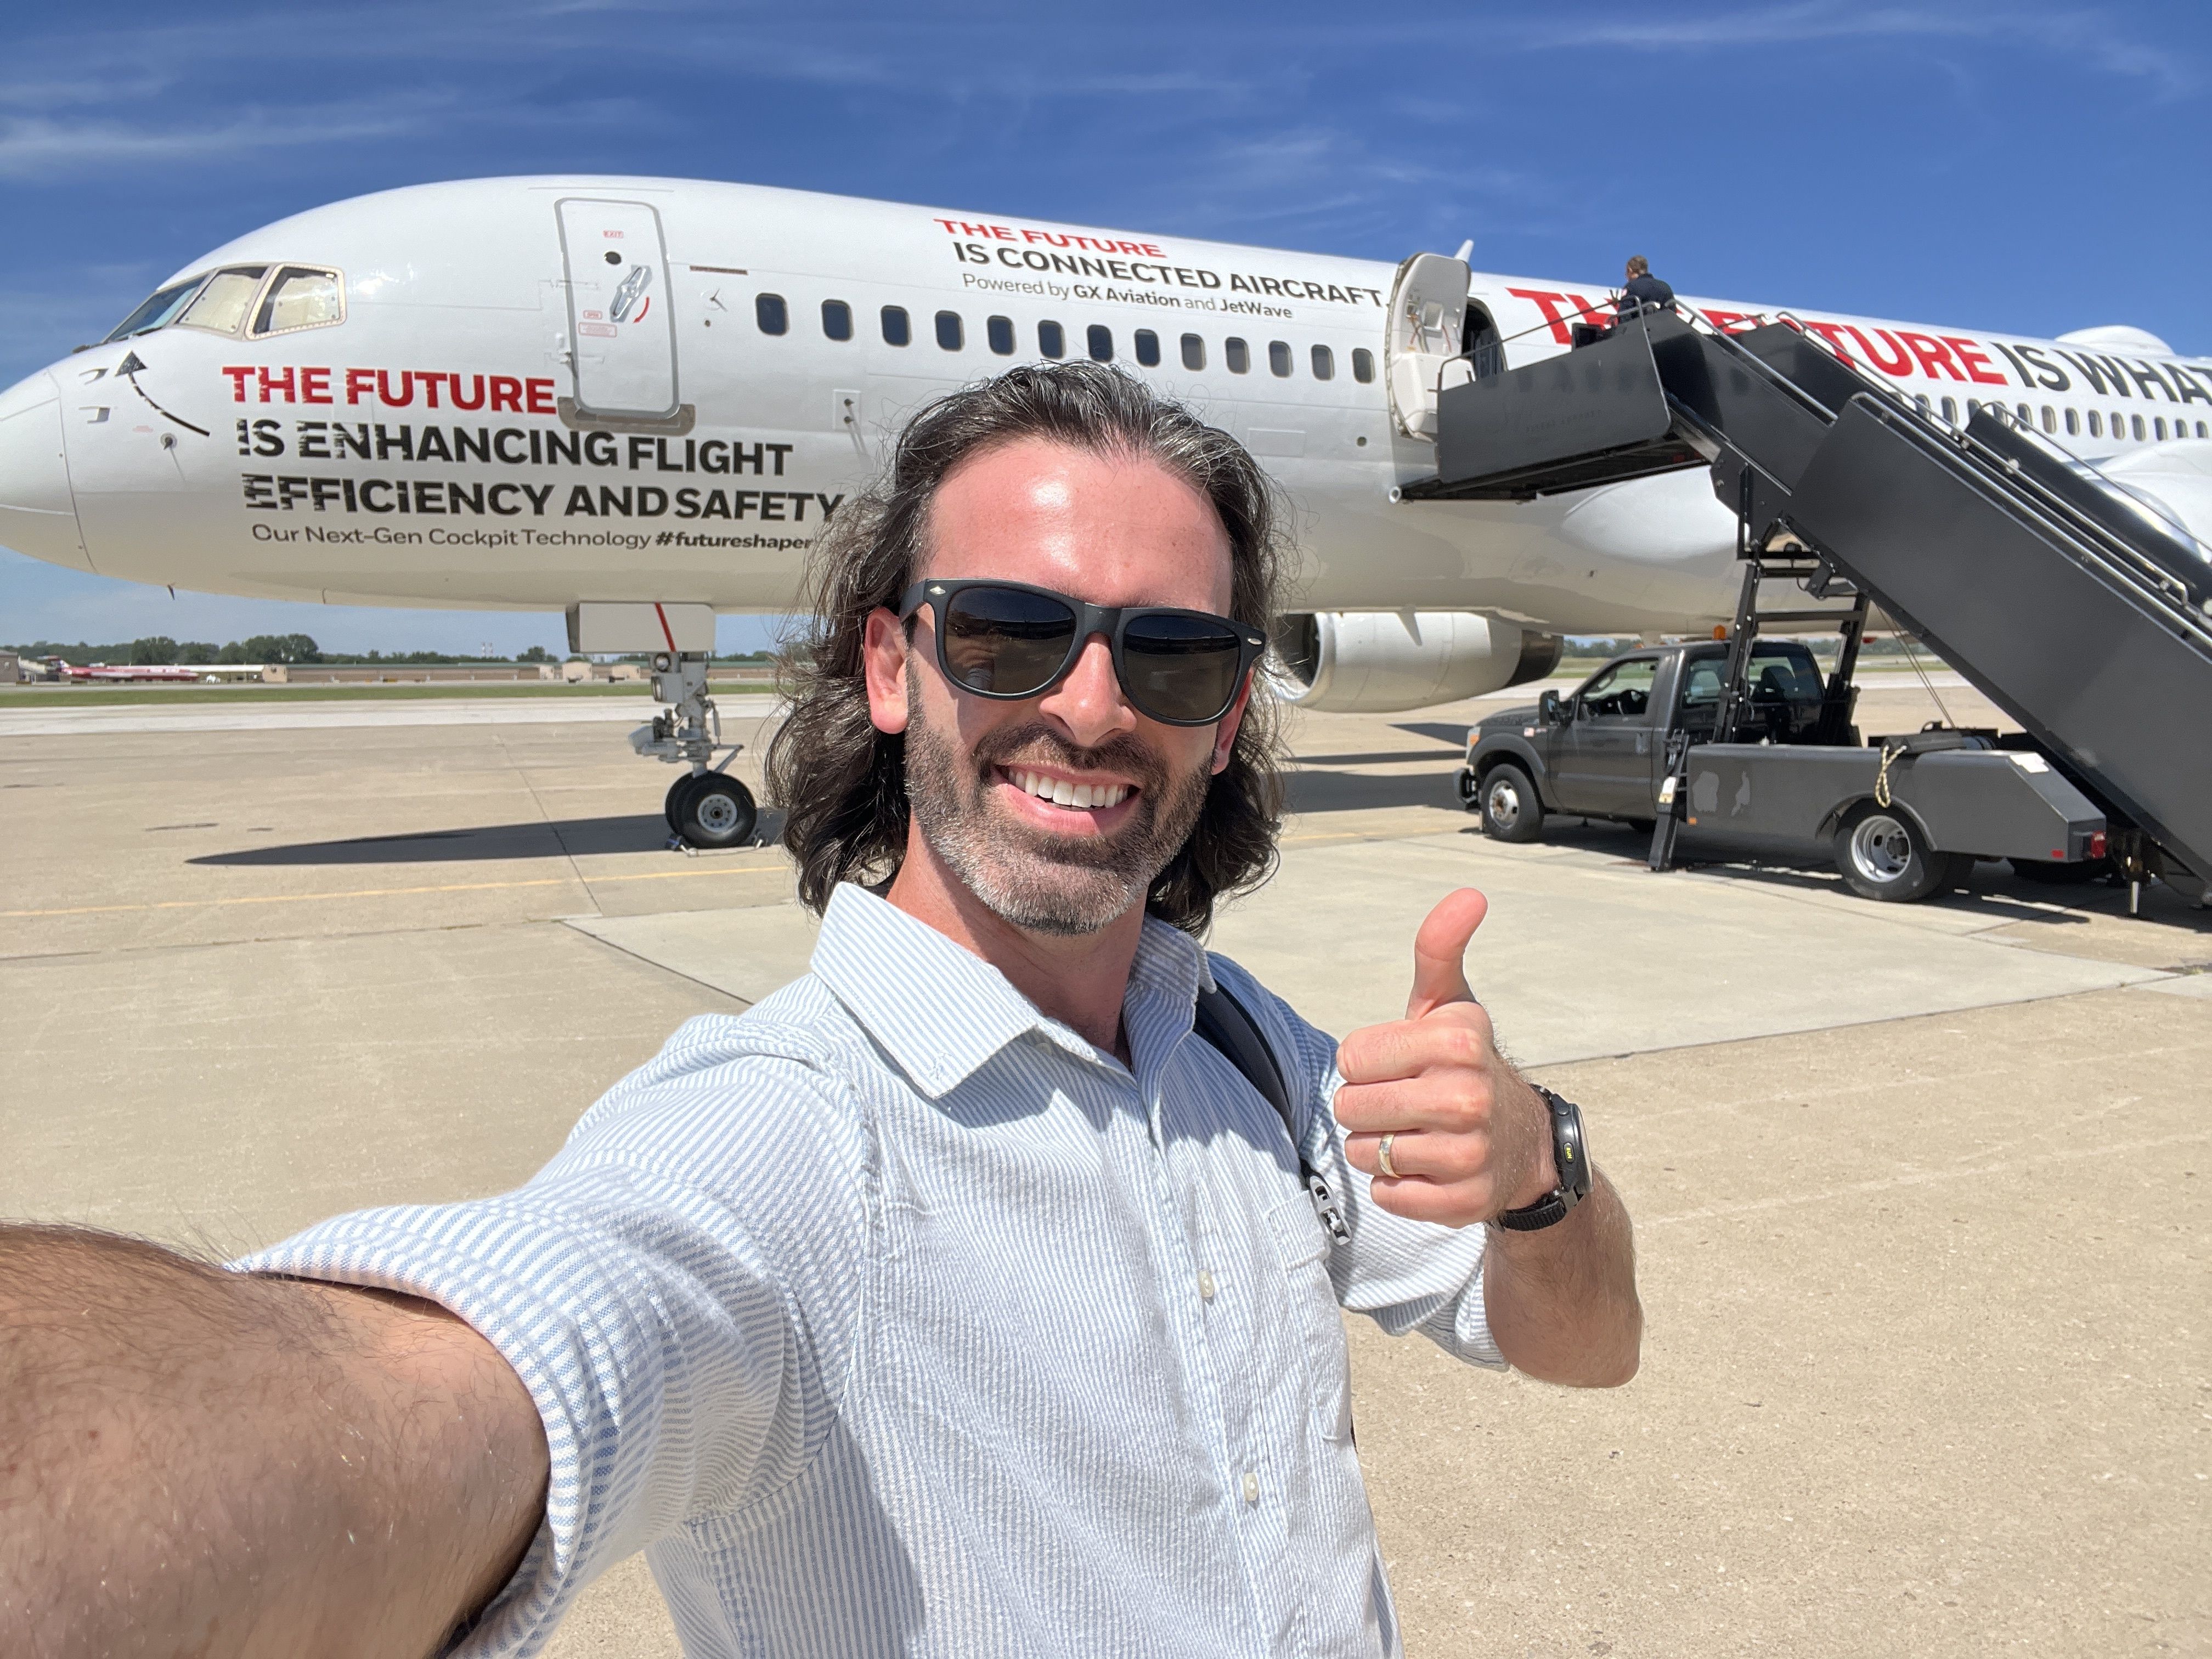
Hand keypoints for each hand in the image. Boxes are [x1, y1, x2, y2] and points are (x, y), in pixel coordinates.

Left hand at [1333, 889, 1555, 1228]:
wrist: (1523, 1144)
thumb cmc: (1466, 1064)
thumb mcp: (1452, 1004)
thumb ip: (1441, 949)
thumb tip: (1470, 894)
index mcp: (1456, 1042)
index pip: (1351, 1058)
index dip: (1368, 1063)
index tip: (1403, 1064)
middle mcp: (1466, 1097)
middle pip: (1351, 1107)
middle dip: (1368, 1106)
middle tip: (1407, 1102)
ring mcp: (1467, 1154)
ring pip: (1366, 1154)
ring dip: (1379, 1148)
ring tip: (1419, 1134)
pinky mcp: (1462, 1203)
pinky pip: (1388, 1196)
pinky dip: (1397, 1186)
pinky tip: (1429, 1168)